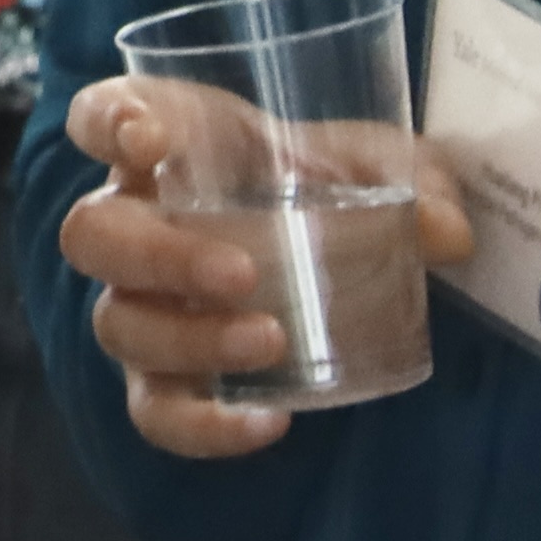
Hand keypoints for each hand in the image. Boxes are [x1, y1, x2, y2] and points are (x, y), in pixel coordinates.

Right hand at [48, 77, 474, 460]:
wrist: (323, 235)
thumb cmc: (325, 176)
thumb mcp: (373, 160)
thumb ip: (414, 181)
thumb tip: (448, 232)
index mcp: (167, 143)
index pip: (99, 116)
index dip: (106, 124)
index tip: (148, 142)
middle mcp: (131, 219)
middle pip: (93, 235)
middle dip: (158, 256)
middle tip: (240, 274)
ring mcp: (140, 301)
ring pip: (118, 323)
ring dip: (186, 338)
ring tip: (272, 342)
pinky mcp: (164, 374)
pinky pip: (154, 409)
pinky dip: (200, 424)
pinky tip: (267, 424)